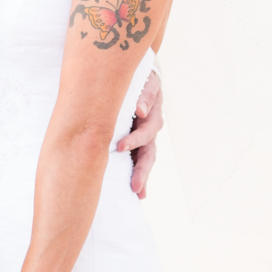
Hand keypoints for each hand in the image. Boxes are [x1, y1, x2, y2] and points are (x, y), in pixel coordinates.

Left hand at [116, 67, 162, 198]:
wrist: (138, 77)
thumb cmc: (137, 79)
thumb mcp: (143, 81)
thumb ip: (143, 94)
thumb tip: (140, 111)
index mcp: (151, 113)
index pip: (146, 130)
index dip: (135, 140)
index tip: (120, 148)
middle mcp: (151, 127)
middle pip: (149, 151)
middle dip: (141, 170)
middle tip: (134, 185)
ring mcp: (146, 136)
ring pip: (147, 159)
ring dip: (142, 176)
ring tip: (137, 192)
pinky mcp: (138, 142)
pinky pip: (140, 161)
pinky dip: (140, 176)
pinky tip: (139, 193)